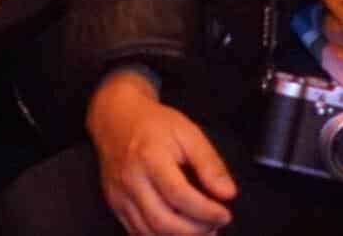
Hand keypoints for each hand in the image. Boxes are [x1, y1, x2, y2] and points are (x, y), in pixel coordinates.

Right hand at [87, 71, 236, 235]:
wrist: (114, 118)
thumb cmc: (155, 124)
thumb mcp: (188, 133)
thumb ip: (209, 163)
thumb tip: (228, 194)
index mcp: (149, 157)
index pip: (179, 196)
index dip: (206, 212)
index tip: (225, 213)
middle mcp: (130, 180)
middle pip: (163, 221)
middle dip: (195, 231)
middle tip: (215, 225)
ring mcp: (119, 195)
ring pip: (149, 233)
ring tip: (201, 230)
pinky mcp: (114, 204)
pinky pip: (137, 232)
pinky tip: (179, 230)